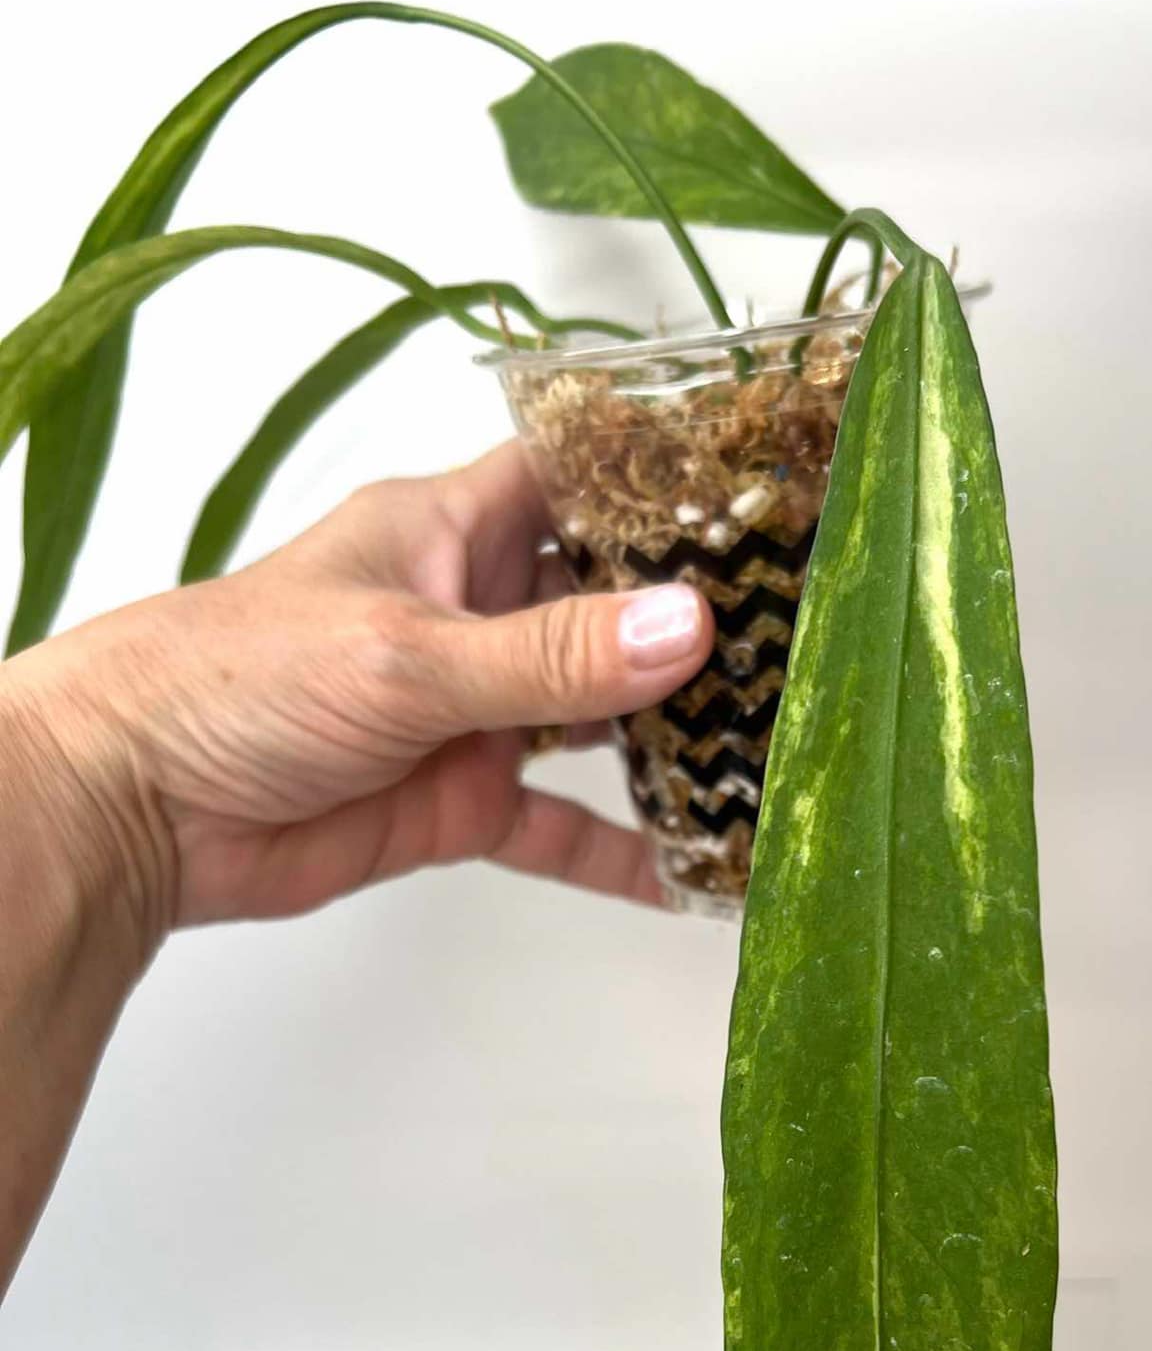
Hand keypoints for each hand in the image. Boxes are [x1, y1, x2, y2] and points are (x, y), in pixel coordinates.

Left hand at [4, 442, 712, 948]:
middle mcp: (478, 611)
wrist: (140, 806)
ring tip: (779, 749)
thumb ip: (551, 653)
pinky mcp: (461, 801)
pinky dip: (615, 850)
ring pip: (601, 720)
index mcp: (454, 531)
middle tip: (811, 636)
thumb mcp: (409, 652)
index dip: (667, 474)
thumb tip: (689, 627)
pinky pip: (558, 826)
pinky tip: (689, 875)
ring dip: (674, 737)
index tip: (769, 488)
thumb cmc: (241, 681)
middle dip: (700, 619)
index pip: (581, 477)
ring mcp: (477, 712)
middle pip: (613, 603)